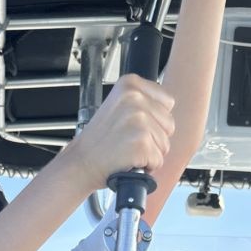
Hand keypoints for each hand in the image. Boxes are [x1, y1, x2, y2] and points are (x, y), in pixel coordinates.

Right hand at [70, 74, 175, 190]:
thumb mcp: (119, 106)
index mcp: (130, 84)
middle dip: (154, 138)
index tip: (133, 126)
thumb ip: (143, 101)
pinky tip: (128, 160)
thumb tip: (168, 107)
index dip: (154, 120)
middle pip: (169, 124)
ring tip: (127, 150)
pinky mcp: (141, 142)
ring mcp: (139, 119)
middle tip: (129, 141)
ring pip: (165, 144)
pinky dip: (146, 166)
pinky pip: (158, 160)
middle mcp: (135, 98)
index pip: (168, 102)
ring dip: (150, 153)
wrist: (81, 163)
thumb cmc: (99, 141)